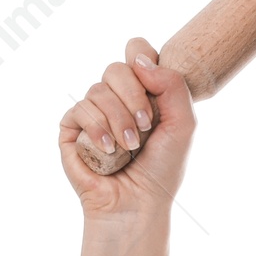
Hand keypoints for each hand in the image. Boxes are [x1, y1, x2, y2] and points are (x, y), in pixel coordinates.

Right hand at [58, 38, 195, 217]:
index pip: (136, 51)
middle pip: (116, 67)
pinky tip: (109, 150)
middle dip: (134, 96)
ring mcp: (92, 112)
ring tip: (129, 147)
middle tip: (145, 126)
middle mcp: (116, 98)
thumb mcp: (183, 125)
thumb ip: (172, 85)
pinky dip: (98, 129)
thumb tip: (138, 60)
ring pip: (99, 89)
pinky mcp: (72, 128)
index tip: (154, 86)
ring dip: (119, 120)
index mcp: (143, 92)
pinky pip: (80, 108)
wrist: (138, 204)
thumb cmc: (162, 169)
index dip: (143, 58)